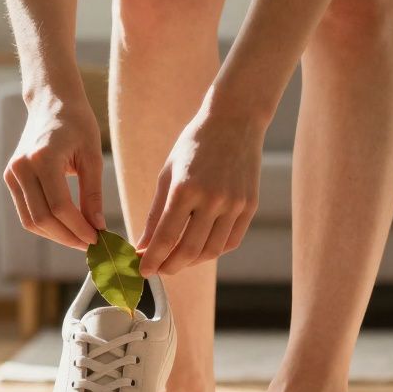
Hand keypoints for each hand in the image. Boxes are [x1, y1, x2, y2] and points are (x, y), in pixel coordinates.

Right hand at [4, 103, 104, 249]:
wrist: (51, 102)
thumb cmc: (77, 124)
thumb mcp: (92, 156)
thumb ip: (93, 194)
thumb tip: (97, 227)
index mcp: (43, 159)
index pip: (60, 207)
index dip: (79, 228)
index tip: (98, 239)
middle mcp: (22, 168)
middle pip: (42, 219)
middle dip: (68, 237)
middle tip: (91, 245)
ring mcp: (12, 174)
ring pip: (31, 221)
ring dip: (56, 235)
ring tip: (80, 238)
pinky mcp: (10, 179)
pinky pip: (26, 212)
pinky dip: (45, 225)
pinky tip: (65, 227)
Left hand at [138, 109, 262, 275]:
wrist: (235, 121)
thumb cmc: (194, 145)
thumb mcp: (168, 174)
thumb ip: (155, 213)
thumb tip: (143, 245)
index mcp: (185, 188)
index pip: (166, 238)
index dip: (152, 259)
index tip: (142, 270)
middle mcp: (212, 199)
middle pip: (189, 250)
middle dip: (169, 266)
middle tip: (158, 269)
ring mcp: (234, 204)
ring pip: (211, 251)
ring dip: (191, 262)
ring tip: (177, 259)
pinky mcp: (250, 206)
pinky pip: (230, 241)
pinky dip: (213, 250)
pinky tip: (200, 248)